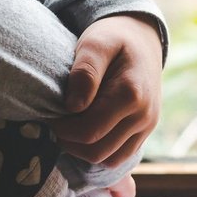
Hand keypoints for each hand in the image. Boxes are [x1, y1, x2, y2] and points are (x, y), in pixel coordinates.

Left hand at [49, 14, 162, 168]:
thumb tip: (73, 106)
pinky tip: (86, 131)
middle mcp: (144, 115)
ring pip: (108, 159)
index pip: (89, 131)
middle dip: (69, 141)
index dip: (62, 128)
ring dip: (83, 150)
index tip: (49, 113)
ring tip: (70, 126)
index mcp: (131, 94)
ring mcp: (147, 126)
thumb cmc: (113, 37)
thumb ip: (85, 71)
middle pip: (96, 151)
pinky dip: (99, 151)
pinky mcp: (145, 132)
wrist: (142, 39)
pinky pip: (118, 157)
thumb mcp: (96, 42)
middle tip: (56, 121)